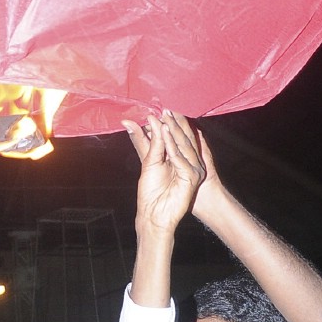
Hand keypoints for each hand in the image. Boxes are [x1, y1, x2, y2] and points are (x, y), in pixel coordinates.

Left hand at [124, 111, 205, 235]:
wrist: (155, 214)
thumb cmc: (151, 191)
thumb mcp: (147, 161)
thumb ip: (145, 141)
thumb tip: (130, 121)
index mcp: (176, 157)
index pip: (172, 136)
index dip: (165, 123)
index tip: (156, 109)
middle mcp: (185, 161)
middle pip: (179, 138)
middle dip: (171, 123)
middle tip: (163, 108)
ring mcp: (190, 168)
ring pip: (181, 144)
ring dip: (172, 130)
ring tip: (164, 116)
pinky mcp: (191, 176)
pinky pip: (180, 157)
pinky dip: (171, 144)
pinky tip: (164, 133)